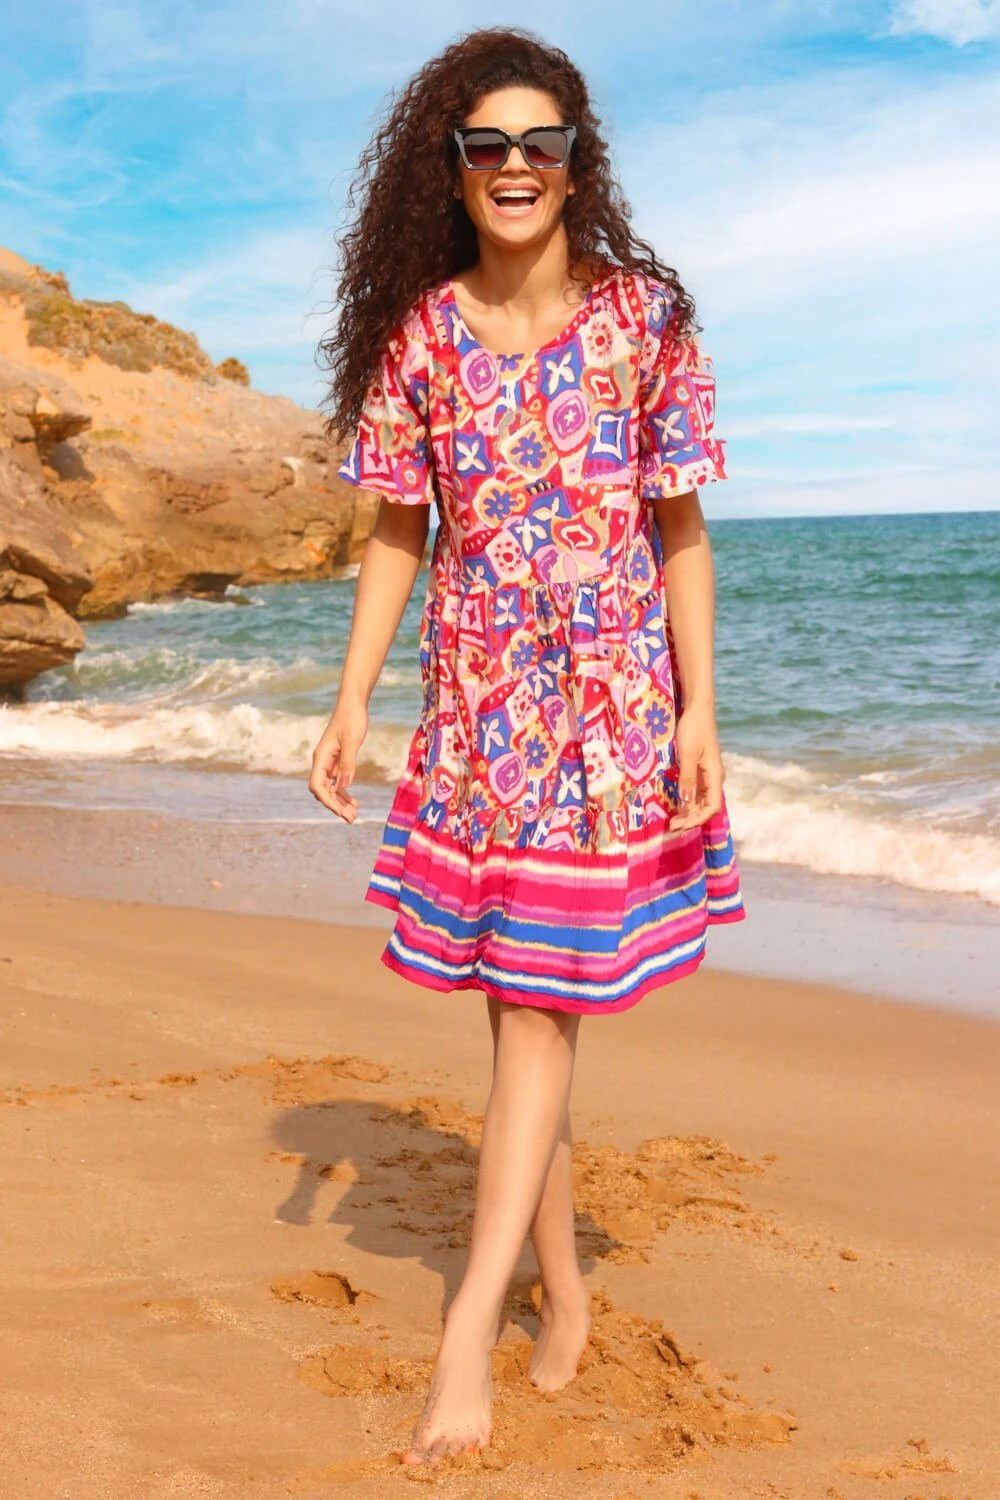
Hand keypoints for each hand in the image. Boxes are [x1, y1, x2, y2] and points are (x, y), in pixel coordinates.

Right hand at [309, 700, 367, 821]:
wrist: (353, 703)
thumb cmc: (352, 718)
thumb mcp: (353, 740)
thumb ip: (348, 763)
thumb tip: (344, 785)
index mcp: (321, 757)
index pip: (317, 786)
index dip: (328, 801)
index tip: (343, 812)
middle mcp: (322, 762)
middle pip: (323, 791)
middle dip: (335, 805)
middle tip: (352, 818)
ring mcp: (329, 762)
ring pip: (330, 788)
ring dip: (340, 802)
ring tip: (354, 814)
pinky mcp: (338, 760)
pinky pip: (337, 781)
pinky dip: (344, 792)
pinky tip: (353, 801)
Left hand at [670, 701, 724, 830]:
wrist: (697, 708)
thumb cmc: (693, 729)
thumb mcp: (687, 755)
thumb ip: (687, 780)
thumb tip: (687, 806)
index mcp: (715, 775)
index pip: (711, 807)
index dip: (696, 819)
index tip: (679, 825)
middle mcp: (714, 777)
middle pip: (706, 807)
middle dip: (691, 819)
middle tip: (672, 827)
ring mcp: (708, 773)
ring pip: (701, 800)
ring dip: (689, 811)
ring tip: (673, 820)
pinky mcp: (700, 767)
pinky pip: (696, 790)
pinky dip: (687, 800)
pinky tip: (676, 804)